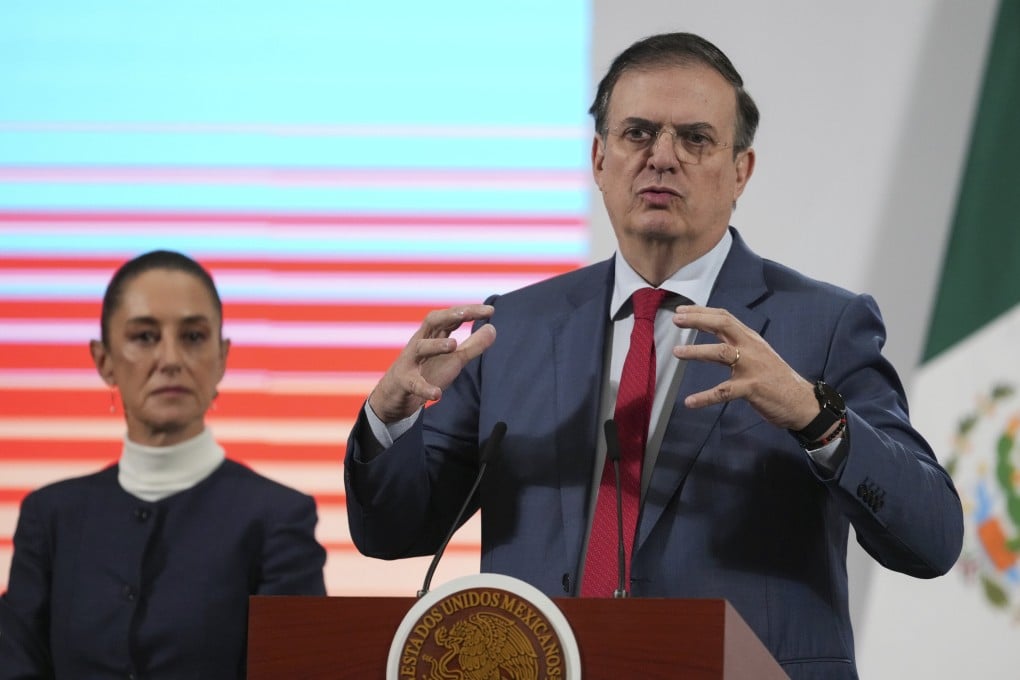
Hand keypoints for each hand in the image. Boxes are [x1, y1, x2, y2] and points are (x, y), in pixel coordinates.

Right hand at [368, 305, 495, 422]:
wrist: (394, 397)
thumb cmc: (426, 372)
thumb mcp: (453, 359)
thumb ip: (472, 345)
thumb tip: (493, 328)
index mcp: (433, 335)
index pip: (451, 317)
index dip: (469, 311)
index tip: (491, 311)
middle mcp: (420, 343)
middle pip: (432, 321)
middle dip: (450, 315)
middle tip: (467, 314)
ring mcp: (409, 362)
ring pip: (420, 347)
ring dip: (436, 345)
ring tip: (454, 345)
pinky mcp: (403, 382)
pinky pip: (414, 383)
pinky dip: (425, 388)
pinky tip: (437, 394)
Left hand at [670, 305, 818, 429]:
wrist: (802, 402)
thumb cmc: (776, 379)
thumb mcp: (758, 354)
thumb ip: (737, 344)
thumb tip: (714, 335)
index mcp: (750, 339)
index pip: (724, 318)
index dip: (702, 312)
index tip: (682, 310)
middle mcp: (750, 348)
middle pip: (722, 325)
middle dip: (698, 320)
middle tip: (676, 319)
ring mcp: (752, 367)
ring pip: (721, 353)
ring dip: (697, 351)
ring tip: (677, 352)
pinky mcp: (752, 388)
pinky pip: (724, 392)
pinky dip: (705, 397)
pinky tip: (690, 402)